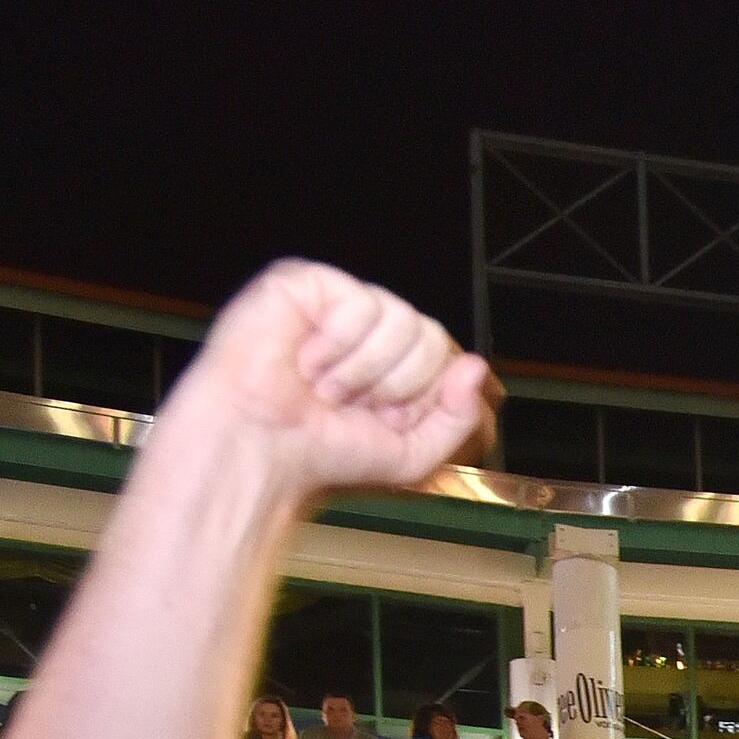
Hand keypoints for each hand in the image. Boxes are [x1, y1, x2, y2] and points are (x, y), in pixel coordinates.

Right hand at [159, 261, 496, 499]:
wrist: (264, 450)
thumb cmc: (327, 455)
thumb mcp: (413, 455)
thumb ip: (457, 416)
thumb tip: (475, 365)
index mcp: (396, 361)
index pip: (445, 356)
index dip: (419, 396)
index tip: (378, 419)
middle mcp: (370, 327)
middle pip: (430, 335)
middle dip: (394, 385)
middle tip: (344, 402)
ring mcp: (338, 301)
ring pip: (401, 318)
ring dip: (361, 370)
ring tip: (320, 383)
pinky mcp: (305, 282)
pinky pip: (359, 302)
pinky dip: (336, 344)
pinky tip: (303, 359)